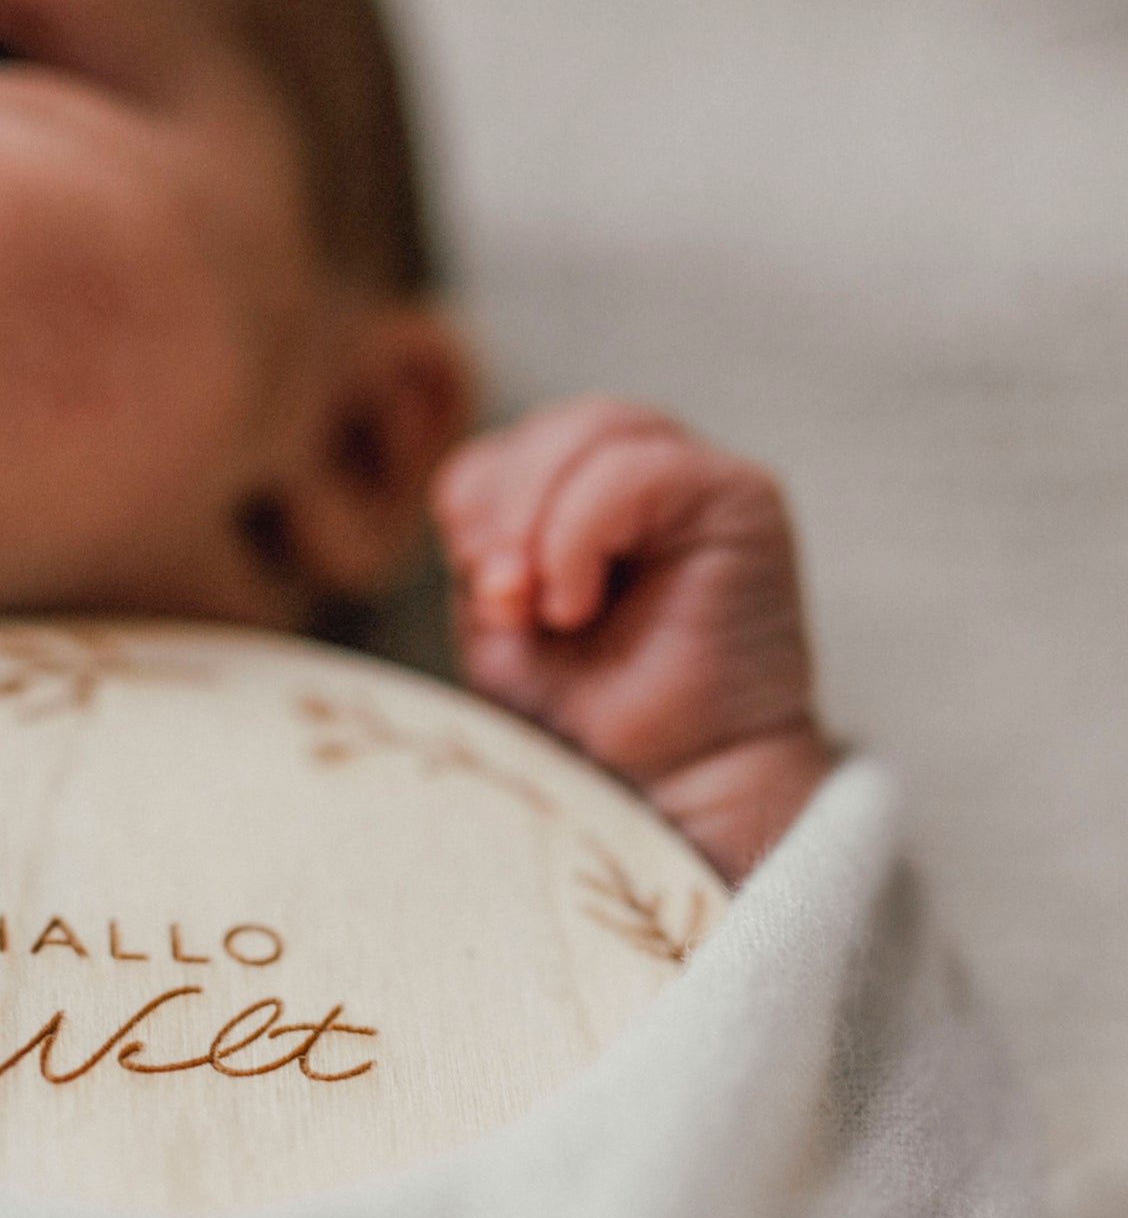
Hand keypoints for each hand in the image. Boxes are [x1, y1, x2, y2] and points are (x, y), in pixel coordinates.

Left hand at [431, 398, 834, 880]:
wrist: (666, 790)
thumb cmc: (586, 719)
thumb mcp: (502, 624)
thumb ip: (484, 549)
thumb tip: (483, 519)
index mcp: (579, 501)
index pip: (502, 455)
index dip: (476, 511)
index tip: (486, 605)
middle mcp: (643, 478)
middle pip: (547, 429)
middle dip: (502, 509)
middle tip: (502, 603)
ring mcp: (697, 481)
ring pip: (593, 427)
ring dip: (537, 517)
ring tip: (544, 608)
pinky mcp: (741, 497)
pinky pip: (638, 466)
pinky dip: (580, 531)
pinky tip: (575, 604)